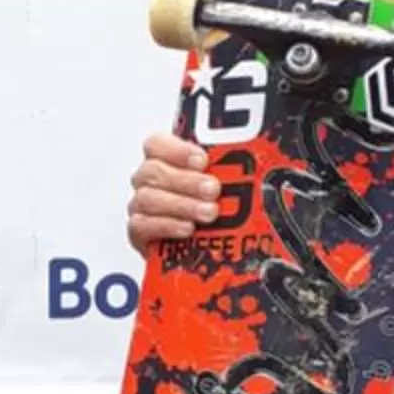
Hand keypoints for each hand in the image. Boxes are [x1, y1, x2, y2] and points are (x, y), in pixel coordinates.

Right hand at [127, 132, 220, 254]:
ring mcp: (141, 206)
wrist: (205, 249)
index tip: (203, 160)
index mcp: (165, 161)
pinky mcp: (139, 233)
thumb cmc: (217, 212)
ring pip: (148, 198)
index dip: (177, 149)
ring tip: (207, 214)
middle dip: (186, 180)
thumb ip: (230, 174)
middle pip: (153, 170)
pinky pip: (142, 225)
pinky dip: (167, 226)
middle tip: (212, 190)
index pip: (157, 144)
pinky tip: (187, 228)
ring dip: (181, 204)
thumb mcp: (228, 188)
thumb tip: (254, 169)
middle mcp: (149, 181)